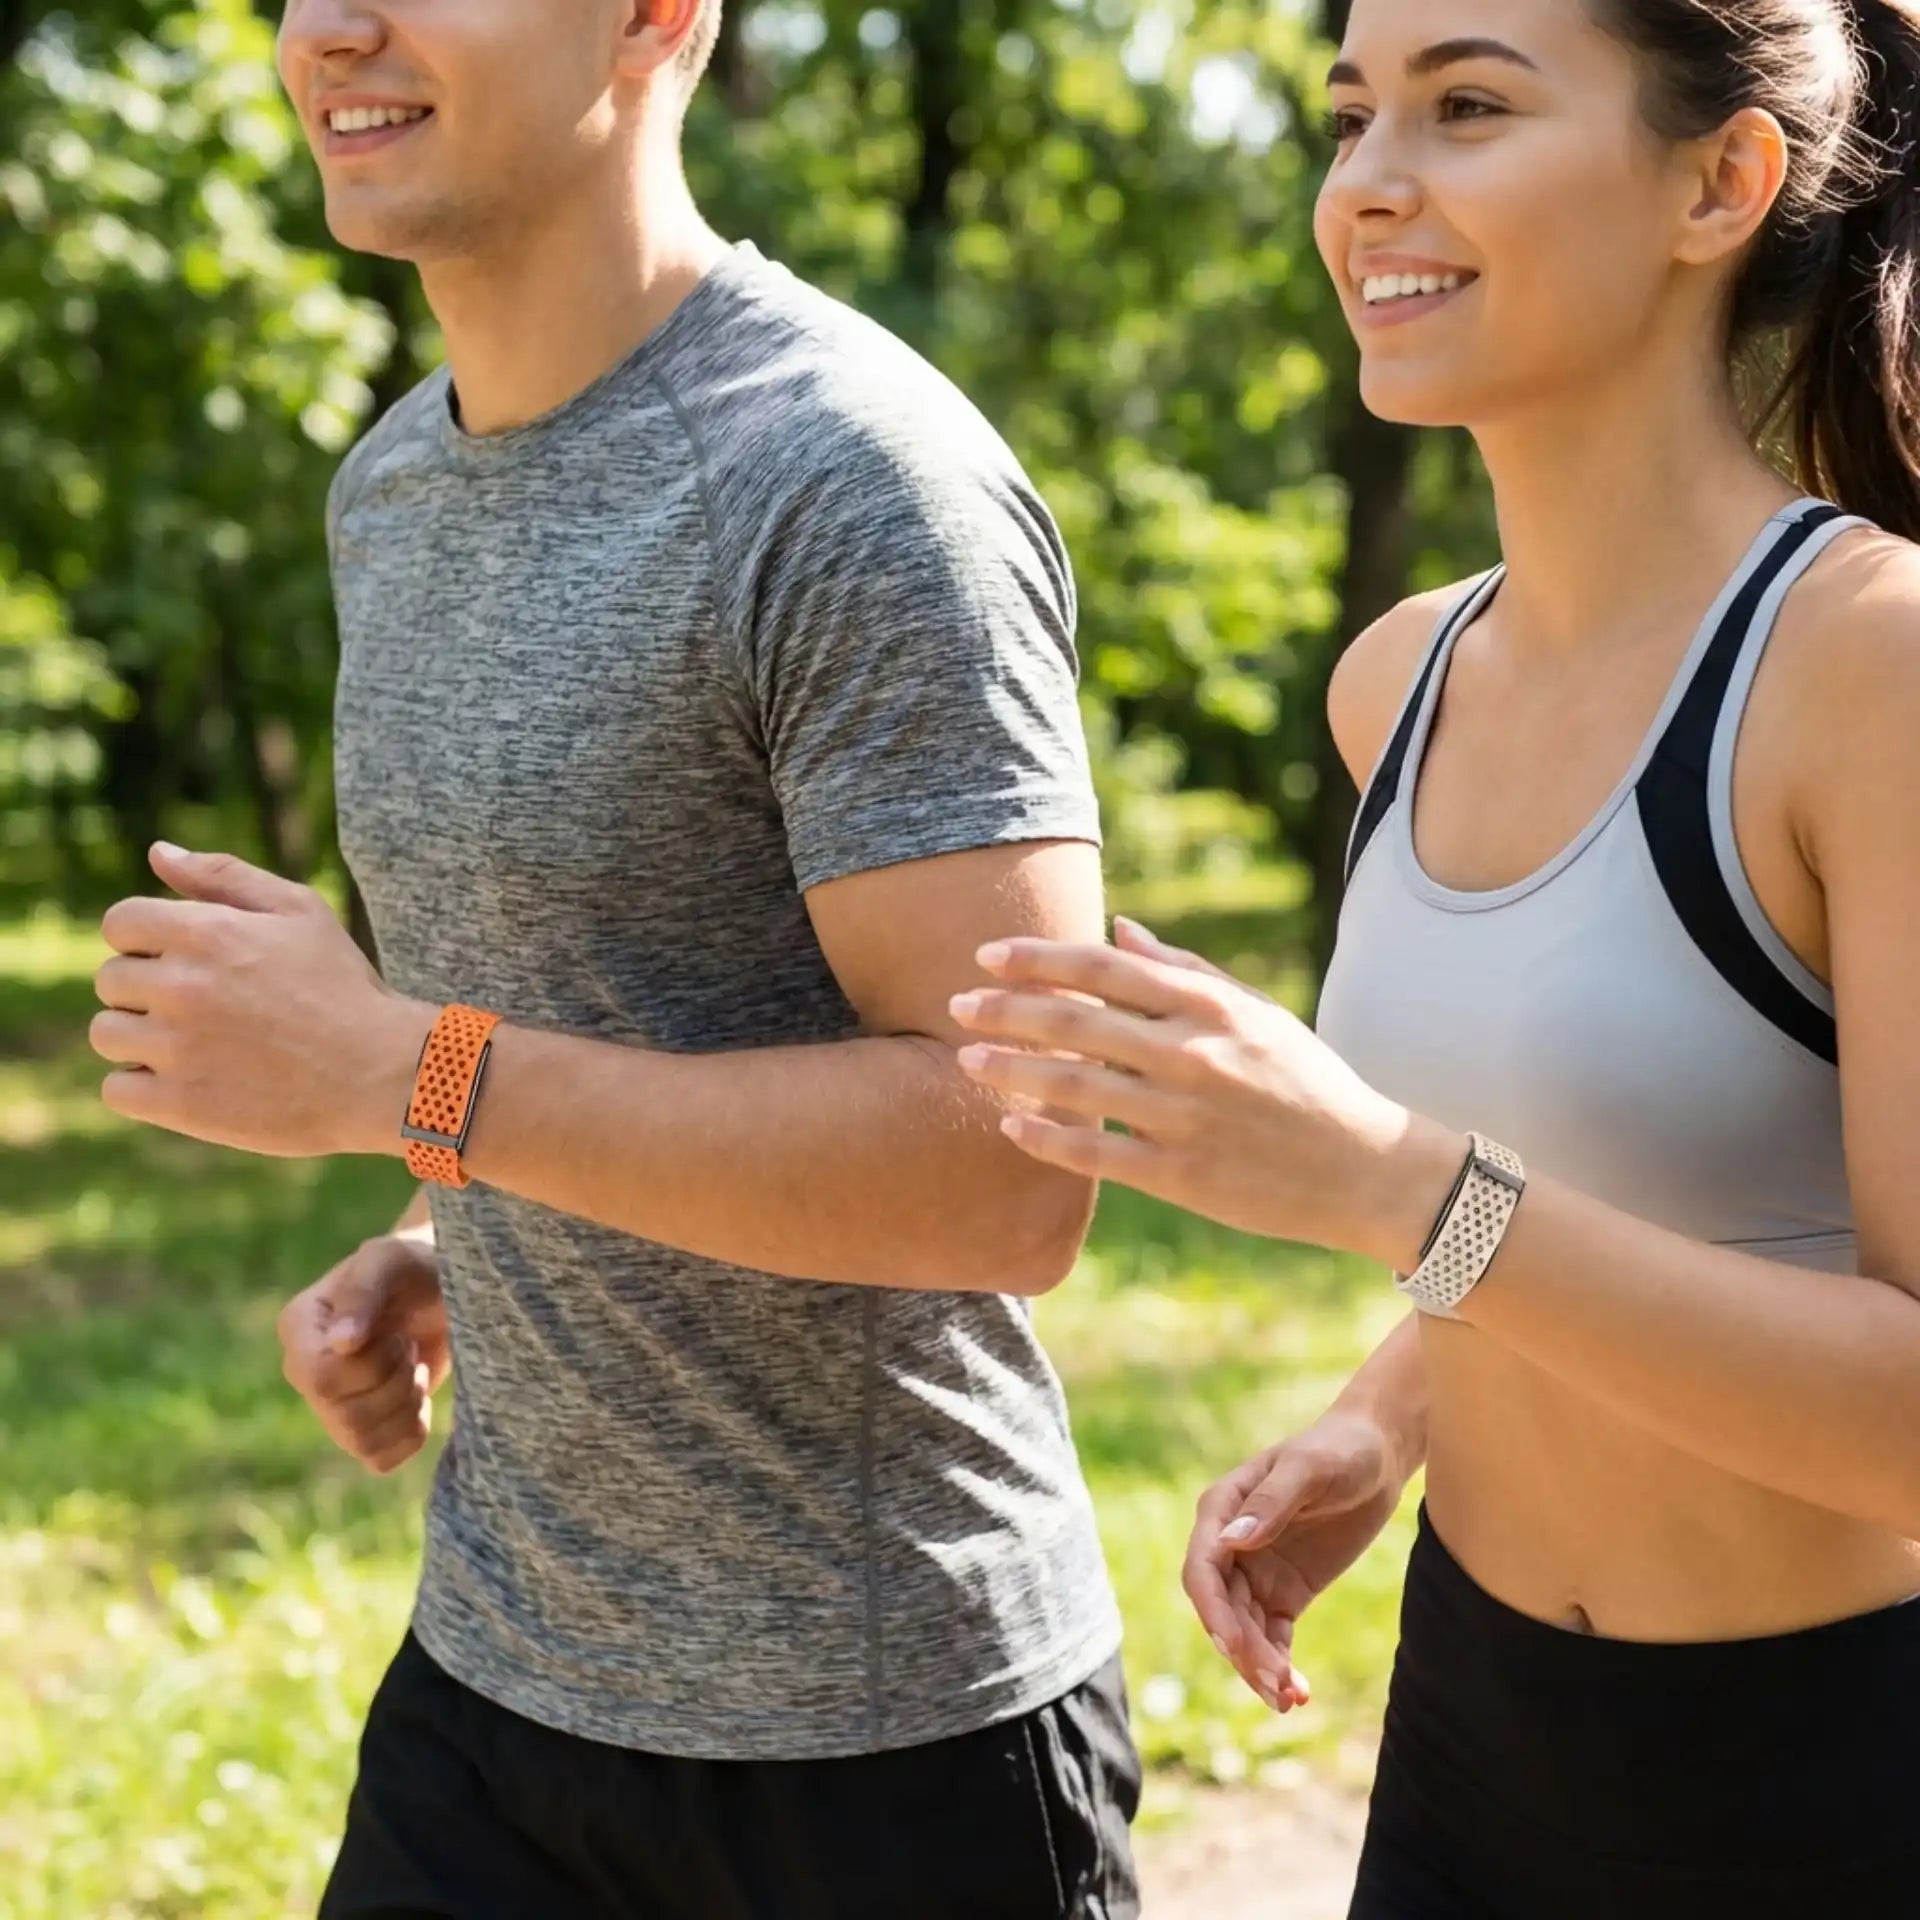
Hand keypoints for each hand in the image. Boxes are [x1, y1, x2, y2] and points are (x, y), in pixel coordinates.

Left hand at [90, 843, 433, 1158]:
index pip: (121, 924)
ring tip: (198, 1047)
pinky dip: (143, 1088)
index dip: (148, 942)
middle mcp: (183, 986)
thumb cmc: (344, 988)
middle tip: (206, 1010)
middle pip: (111, 981)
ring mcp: (177, 1049)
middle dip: (148, 992)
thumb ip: (225, 875)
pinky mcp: (180, 1104)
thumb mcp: (301, 912)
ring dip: (141, 1040)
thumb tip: (159, 852)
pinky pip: (117, 1090)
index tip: (186, 963)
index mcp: (206, 932)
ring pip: (107, 1035)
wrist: (382, 1074)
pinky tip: (191, 1081)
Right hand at [277, 1235, 449, 1474]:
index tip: (396, 1333)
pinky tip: (418, 1397)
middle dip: (395, 1384)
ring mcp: (331, 1405)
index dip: (372, 1366)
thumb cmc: (418, 1266)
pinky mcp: (363, 1430)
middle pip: (346, 1417)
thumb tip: (341, 1345)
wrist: (448, 1290)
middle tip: (410, 1349)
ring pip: (362, 1442)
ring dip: (406, 1406)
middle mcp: (305, 1371)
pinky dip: (411, 1432)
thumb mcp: (393, 1260)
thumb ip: (364, 1292)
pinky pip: (381, 1459)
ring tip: (414, 1369)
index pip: (322, 1379)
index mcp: (299, 1327)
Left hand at [948, 915, 1464, 1263]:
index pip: (1103, 968)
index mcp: (1210, 1006)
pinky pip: (1096, 1153)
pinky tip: (1010, 1125)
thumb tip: (1117, 928)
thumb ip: (1182, 972)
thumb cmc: (1305, 1082)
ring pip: (1075, 1087)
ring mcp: (1185, 1116)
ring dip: (1011, 1071)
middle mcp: (1193, 1054)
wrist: (1366, 1169)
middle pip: (1075, 1022)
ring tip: (966, 1062)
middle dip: (1006, 1011)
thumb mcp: (1255, 1013)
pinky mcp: (1182, 1175)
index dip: (1038, 960)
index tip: (987, 957)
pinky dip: (1047, 1137)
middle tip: (957, 1006)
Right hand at [1183, 1407, 1409, 1712]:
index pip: (1202, 1569)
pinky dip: (1280, 1665)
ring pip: (1244, 1630)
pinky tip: (1298, 1694)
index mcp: (1222, 1509)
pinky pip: (1272, 1636)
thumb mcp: (1309, 1470)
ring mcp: (1256, 1572)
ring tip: (1288, 1699)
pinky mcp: (1284, 1592)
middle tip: (1274, 1685)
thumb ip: (1271, 1503)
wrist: (1377, 1457)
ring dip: (1259, 1666)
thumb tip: (1232, 1542)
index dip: (1213, 1610)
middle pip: (1221, 1609)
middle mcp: (1230, 1545)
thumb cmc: (1339, 1450)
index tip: (1234, 1645)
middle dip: (1241, 1649)